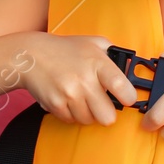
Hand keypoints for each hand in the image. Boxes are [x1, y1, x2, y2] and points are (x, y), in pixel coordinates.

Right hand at [21, 34, 138, 125]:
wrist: (31, 55)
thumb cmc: (65, 49)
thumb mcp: (93, 43)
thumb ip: (115, 54)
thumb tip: (132, 69)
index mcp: (97, 63)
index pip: (122, 87)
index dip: (129, 98)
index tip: (127, 99)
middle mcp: (84, 80)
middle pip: (107, 116)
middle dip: (106, 112)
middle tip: (101, 103)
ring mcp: (69, 94)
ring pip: (89, 121)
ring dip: (87, 113)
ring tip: (81, 98)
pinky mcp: (55, 105)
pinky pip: (71, 121)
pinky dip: (71, 114)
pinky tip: (68, 100)